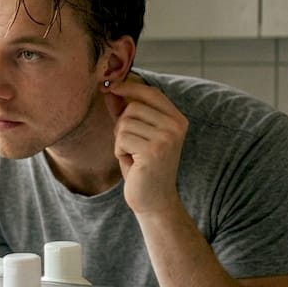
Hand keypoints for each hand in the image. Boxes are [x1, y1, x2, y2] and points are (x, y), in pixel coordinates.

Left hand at [103, 77, 188, 216]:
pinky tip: (131, 163)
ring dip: (120, 140)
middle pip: (133, 107)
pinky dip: (119, 151)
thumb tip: (111, 88)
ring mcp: (167, 138)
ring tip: (132, 155)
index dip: (129, 87)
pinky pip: (122, 139)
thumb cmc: (142, 166)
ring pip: (125, 123)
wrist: (153, 199)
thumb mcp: (135, 134)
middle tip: (130, 145)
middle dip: (122, 124)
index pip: (151, 93)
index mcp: (177, 119)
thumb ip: (125, 111)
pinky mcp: (153, 151)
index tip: (110, 87)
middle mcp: (176, 126)